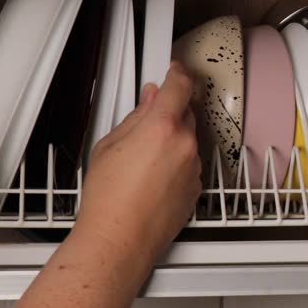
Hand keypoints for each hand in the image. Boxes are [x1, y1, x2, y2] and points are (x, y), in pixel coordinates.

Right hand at [75, 62, 200, 260]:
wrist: (121, 238)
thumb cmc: (109, 199)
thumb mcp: (110, 145)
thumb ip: (136, 116)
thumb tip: (149, 100)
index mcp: (162, 127)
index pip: (180, 86)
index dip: (177, 73)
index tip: (175, 69)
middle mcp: (185, 143)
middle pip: (186, 112)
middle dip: (170, 111)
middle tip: (148, 120)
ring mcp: (194, 165)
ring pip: (189, 139)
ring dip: (174, 139)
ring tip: (143, 160)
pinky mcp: (197, 185)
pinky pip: (190, 163)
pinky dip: (178, 162)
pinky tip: (153, 177)